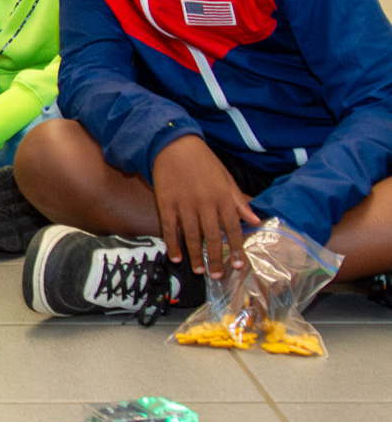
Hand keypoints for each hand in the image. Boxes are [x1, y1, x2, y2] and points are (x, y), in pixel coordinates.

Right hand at [151, 135, 261, 277]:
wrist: (174, 145)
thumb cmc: (203, 161)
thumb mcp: (226, 178)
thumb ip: (238, 200)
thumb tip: (256, 220)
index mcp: (222, 197)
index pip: (233, 228)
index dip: (236, 248)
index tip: (238, 265)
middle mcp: (205, 203)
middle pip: (212, 236)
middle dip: (215, 258)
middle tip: (217, 276)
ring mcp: (184, 204)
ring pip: (191, 235)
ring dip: (195, 255)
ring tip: (199, 270)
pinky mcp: (165, 203)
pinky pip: (169, 228)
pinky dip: (173, 243)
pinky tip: (176, 256)